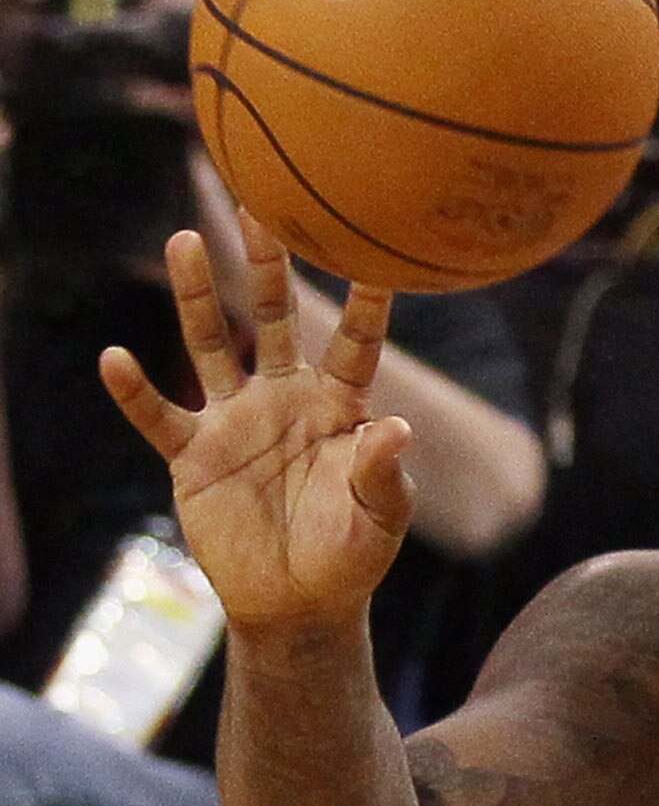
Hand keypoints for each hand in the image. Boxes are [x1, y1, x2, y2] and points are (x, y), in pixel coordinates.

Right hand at [97, 216, 411, 630]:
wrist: (300, 602)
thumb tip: (396, 428)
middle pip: (275, 319)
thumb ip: (385, 472)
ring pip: (211, 346)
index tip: (377, 250)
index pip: (356, 344)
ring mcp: (236, 422)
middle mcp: (285, 399)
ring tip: (185, 240)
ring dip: (199, 297)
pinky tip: (115, 357)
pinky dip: (134, 391)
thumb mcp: (381, 516)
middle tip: (261, 203)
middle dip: (268, 265)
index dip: (366, 301)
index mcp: (340, 407)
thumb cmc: (353, 553)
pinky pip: (158, 417)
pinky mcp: (193, 456)